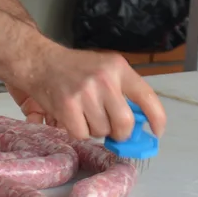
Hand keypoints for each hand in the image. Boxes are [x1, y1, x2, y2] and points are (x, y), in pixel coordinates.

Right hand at [13, 44, 166, 140]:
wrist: (40, 62)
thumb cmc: (74, 68)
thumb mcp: (104, 69)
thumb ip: (122, 90)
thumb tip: (137, 124)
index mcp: (119, 68)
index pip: (147, 97)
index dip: (157, 119)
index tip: (156, 132)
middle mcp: (105, 79)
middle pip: (125, 123)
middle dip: (120, 133)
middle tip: (112, 131)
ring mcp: (85, 93)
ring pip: (102, 131)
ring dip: (95, 130)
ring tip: (85, 115)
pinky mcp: (67, 106)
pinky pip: (82, 134)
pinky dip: (78, 132)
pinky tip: (73, 118)